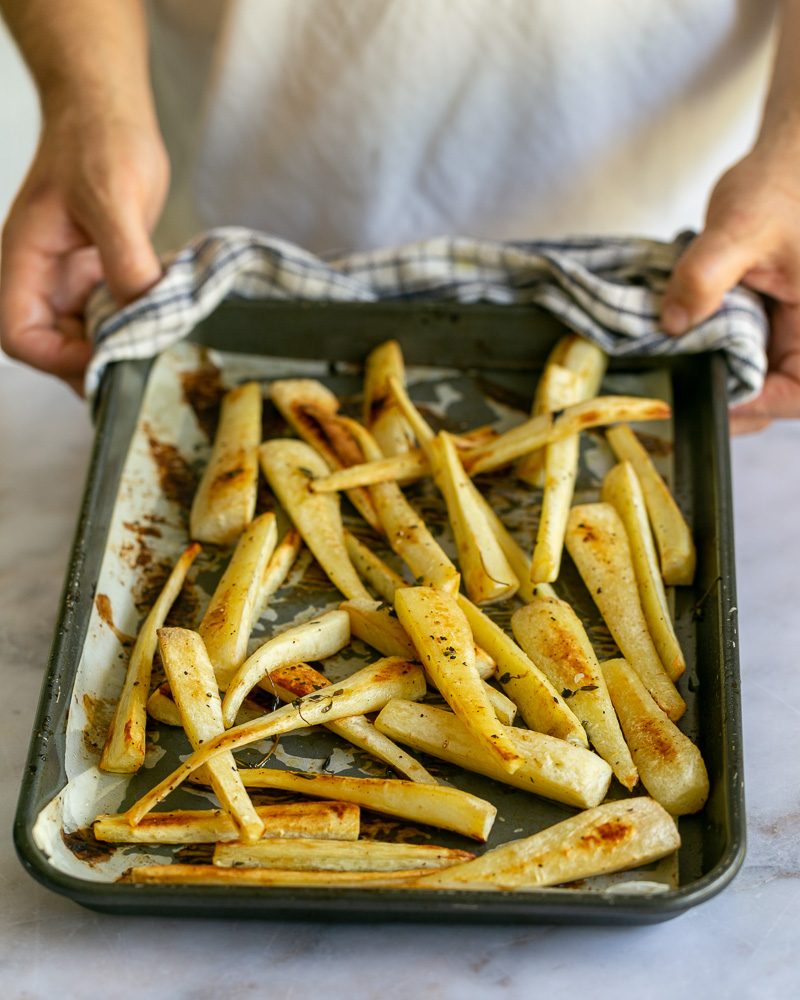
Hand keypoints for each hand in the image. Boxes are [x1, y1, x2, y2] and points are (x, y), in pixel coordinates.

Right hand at [0, 114, 168, 393]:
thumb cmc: (98, 140)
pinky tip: (166, 327)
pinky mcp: (101, 274)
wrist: (110, 109)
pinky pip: (113, 316)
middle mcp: (44, 277)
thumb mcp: (112, 199)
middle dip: (94, 364)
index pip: (20, 335)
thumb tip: (140, 313)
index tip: (106, 358)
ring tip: (160, 354)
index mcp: (26, 262)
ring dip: (119, 349)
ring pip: (86, 337)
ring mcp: (72, 278)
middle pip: (54, 347)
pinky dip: (136, 327)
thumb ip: (125, 260)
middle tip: (144, 371)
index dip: (59, 359)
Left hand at [660, 146, 799, 433]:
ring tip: (677, 362)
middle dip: (725, 394)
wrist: (788, 159)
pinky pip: (739, 352)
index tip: (704, 398)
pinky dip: (711, 349)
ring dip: (715, 372)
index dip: (751, 408)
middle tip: (676, 388)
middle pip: (771, 394)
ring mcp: (789, 331)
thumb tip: (673, 322)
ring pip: (752, 376)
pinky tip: (684, 340)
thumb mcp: (740, 228)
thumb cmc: (785, 183)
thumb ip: (704, 276)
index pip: (793, 395)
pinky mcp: (767, 323)